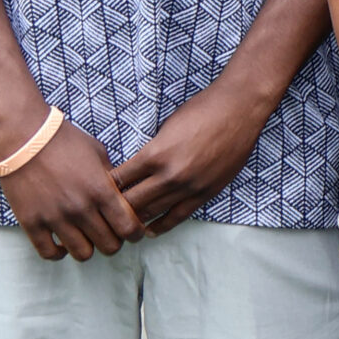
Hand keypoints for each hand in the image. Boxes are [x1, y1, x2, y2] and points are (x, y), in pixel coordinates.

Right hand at [0, 111, 143, 261]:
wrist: (25, 137)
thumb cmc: (65, 141)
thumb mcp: (99, 154)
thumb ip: (112, 178)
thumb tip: (122, 197)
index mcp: (101, 190)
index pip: (128, 227)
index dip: (135, 233)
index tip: (133, 231)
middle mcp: (80, 208)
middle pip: (109, 246)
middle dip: (115, 242)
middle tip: (110, 233)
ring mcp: (55, 218)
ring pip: (82, 254)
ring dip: (89, 248)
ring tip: (87, 237)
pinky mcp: (31, 223)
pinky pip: (49, 253)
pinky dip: (60, 252)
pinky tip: (63, 242)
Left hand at [109, 78, 272, 235]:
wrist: (240, 108)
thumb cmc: (203, 109)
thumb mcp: (167, 126)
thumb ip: (151, 151)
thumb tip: (135, 169)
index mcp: (155, 154)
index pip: (119, 181)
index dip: (106, 188)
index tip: (98, 193)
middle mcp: (169, 175)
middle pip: (131, 203)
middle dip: (115, 209)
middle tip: (105, 215)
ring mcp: (189, 186)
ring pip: (152, 213)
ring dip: (136, 220)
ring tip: (123, 225)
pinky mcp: (206, 192)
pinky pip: (178, 216)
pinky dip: (161, 225)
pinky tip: (150, 229)